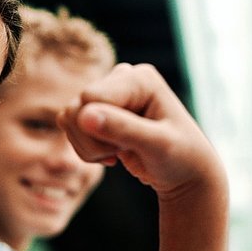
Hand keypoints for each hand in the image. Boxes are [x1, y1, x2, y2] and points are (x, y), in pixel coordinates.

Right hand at [56, 63, 224, 197]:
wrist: (183, 172)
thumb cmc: (180, 156)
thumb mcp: (158, 145)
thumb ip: (123, 129)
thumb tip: (84, 115)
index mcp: (138, 79)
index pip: (90, 97)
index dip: (100, 128)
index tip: (131, 144)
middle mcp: (120, 80)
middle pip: (75, 108)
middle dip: (92, 140)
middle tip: (123, 151)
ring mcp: (107, 95)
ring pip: (68, 118)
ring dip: (88, 147)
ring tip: (119, 152)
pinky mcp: (96, 111)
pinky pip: (69, 127)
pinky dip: (85, 149)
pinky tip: (111, 154)